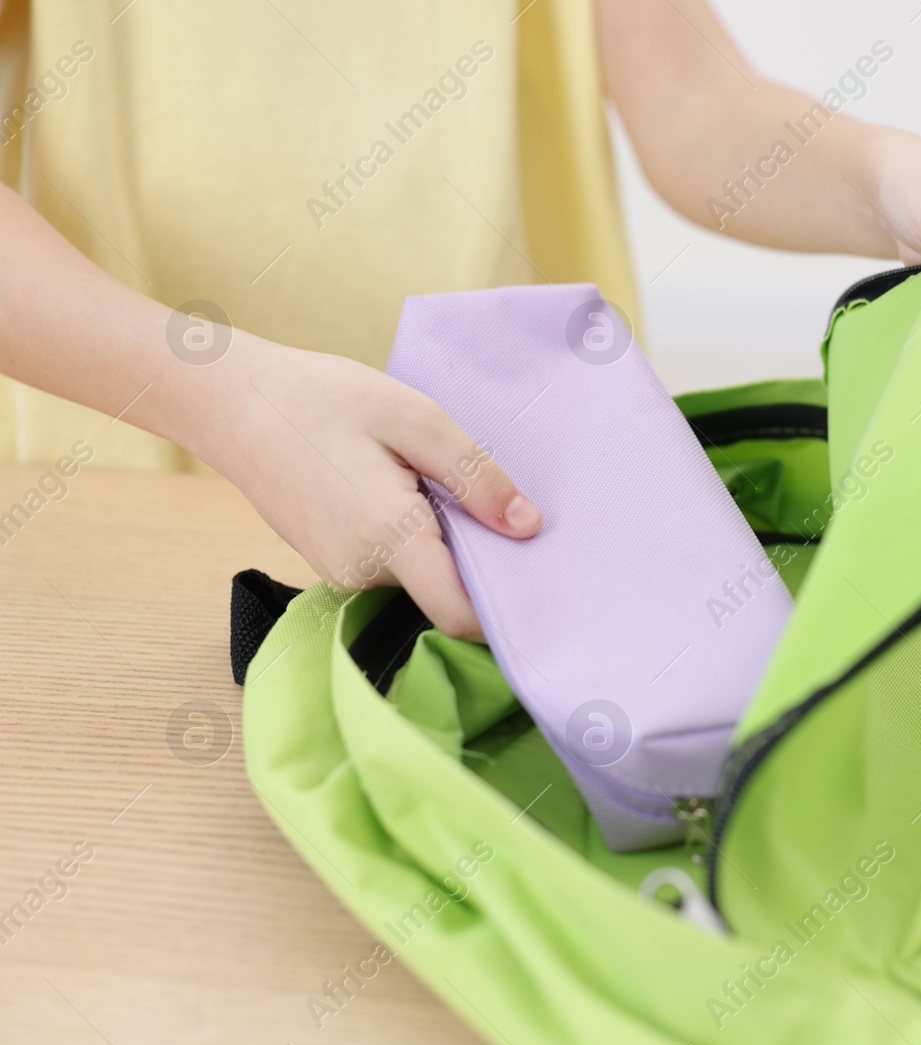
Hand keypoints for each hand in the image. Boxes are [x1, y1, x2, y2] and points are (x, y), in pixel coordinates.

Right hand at [201, 340, 540, 639]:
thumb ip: (475, 477)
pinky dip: (413, 537)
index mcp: (389, 537)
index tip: (537, 582)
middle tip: (498, 507)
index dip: (503, 614)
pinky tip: (409, 489)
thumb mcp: (415, 418)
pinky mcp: (332, 563)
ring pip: (420, 577)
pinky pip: (393, 563)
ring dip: (443, 542)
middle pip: (446, 595)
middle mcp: (363, 570)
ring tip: (441, 485)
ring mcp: (342, 572)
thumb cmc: (322, 400)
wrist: (231, 403)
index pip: (459, 617)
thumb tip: (528, 527)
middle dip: (479, 563)